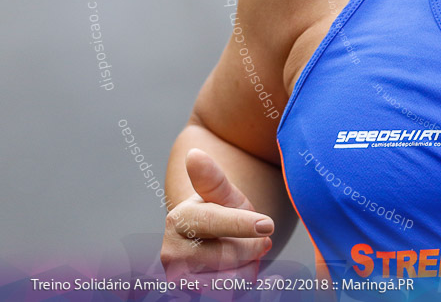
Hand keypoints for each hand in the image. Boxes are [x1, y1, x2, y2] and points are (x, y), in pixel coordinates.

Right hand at [160, 149, 274, 287]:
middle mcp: (172, 254)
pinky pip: (231, 293)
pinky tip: (242, 269)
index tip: (268, 225)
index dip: (242, 224)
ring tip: (244, 253)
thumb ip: (212, 179)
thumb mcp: (224, 196)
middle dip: (250, 247)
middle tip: (257, 238)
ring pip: (231, 279)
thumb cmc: (223, 216)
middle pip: (226, 255)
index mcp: (179, 221)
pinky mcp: (192, 296)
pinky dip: (244, 281)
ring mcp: (180, 280)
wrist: (216, 247)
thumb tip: (194, 153)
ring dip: (248, 266)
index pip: (214, 222)